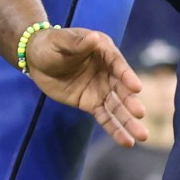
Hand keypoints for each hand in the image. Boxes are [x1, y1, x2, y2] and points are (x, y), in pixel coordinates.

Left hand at [26, 26, 147, 146]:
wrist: (36, 59)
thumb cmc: (50, 44)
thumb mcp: (60, 40)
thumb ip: (76, 42)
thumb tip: (94, 38)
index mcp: (103, 51)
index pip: (117, 64)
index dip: (126, 75)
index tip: (136, 87)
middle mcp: (108, 71)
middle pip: (121, 89)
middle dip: (131, 101)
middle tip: (140, 113)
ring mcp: (101, 89)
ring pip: (116, 107)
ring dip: (128, 121)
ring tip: (142, 136)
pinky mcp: (91, 104)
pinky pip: (104, 118)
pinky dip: (115, 130)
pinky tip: (127, 142)